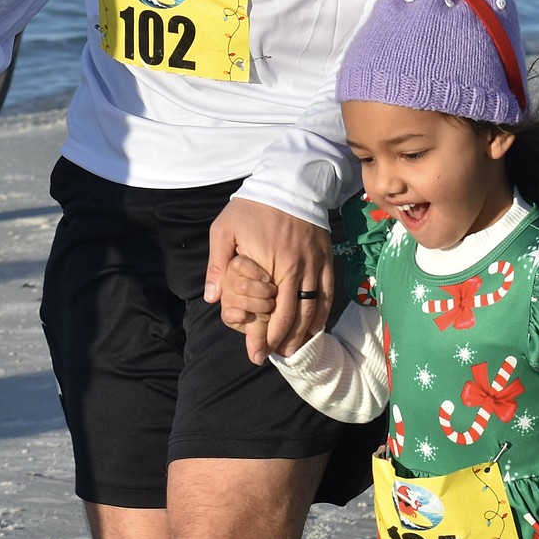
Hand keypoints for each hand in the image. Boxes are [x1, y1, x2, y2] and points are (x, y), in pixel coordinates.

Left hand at [205, 198, 332, 363]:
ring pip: (313, 308)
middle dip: (282, 340)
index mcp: (273, 265)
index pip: (271, 311)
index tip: (256, 354)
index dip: (264, 336)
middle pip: (293, 315)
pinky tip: (315, 328)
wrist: (289, 181)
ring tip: (291, 349)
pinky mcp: (327, 258)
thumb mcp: (225, 229)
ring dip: (303, 332)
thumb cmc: (253, 206)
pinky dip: (322, 313)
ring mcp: (316, 264)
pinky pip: (327, 293)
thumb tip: (212, 297)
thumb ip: (217, 264)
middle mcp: (298, 269)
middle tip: (271, 356)